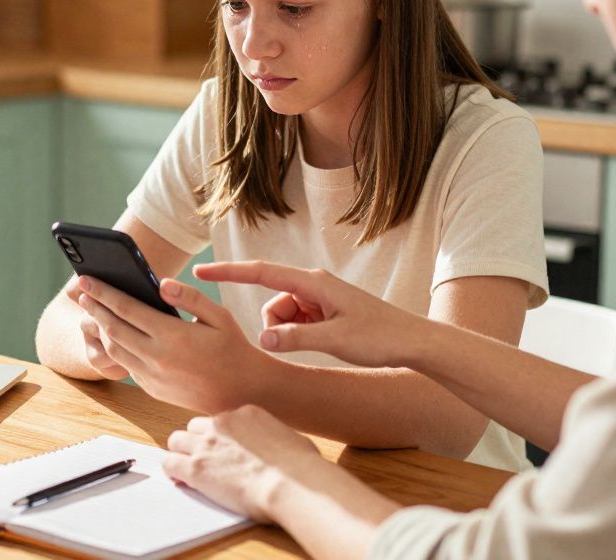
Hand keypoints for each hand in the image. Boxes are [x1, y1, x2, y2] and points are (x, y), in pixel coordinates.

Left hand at [75, 275, 270, 413]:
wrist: (242, 393)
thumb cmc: (233, 348)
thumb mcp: (219, 317)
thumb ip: (190, 297)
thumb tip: (162, 284)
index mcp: (172, 336)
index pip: (126, 309)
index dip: (103, 293)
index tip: (85, 280)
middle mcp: (157, 358)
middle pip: (113, 328)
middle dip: (93, 307)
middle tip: (80, 291)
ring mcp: (152, 377)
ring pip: (114, 349)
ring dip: (100, 328)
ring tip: (93, 310)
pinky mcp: (151, 389)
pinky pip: (126, 365)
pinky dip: (115, 347)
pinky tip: (114, 334)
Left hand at [163, 405, 323, 521]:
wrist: (291, 484)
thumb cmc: (301, 468)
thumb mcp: (293, 440)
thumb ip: (276, 438)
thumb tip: (279, 447)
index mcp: (246, 413)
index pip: (221, 421)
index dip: (220, 439)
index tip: (224, 452)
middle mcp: (222, 423)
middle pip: (195, 427)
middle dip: (197, 443)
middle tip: (205, 461)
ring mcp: (206, 444)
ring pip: (176, 440)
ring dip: (181, 454)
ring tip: (190, 471)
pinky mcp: (195, 467)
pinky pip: (169, 463)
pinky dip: (172, 471)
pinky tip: (181, 481)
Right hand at [194, 261, 426, 368]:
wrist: (413, 342)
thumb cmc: (379, 337)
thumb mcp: (334, 340)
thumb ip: (295, 339)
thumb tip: (262, 339)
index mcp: (313, 282)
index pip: (261, 272)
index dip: (228, 271)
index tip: (201, 271)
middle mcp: (313, 285)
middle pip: (271, 302)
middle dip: (274, 325)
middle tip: (302, 343)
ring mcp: (319, 298)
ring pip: (282, 315)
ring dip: (289, 332)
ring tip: (319, 344)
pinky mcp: (324, 311)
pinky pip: (296, 322)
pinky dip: (299, 334)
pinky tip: (323, 343)